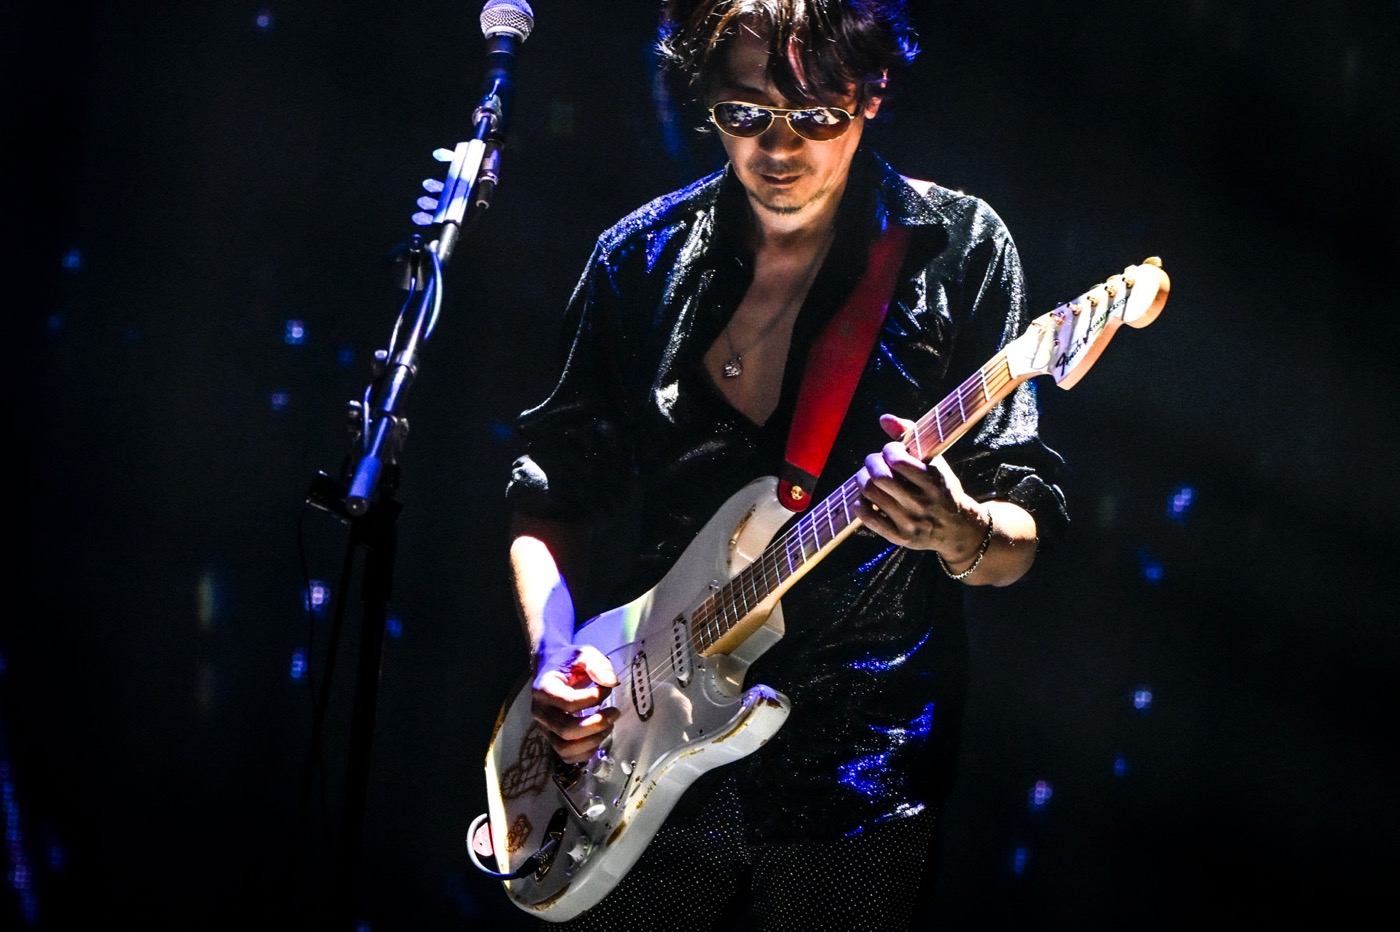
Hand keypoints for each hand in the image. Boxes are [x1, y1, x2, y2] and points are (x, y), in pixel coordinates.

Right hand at [530, 643, 619, 763]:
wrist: (553, 669)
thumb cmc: (569, 662)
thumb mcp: (583, 653)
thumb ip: (597, 664)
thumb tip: (611, 682)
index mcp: (543, 688)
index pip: (568, 703)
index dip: (592, 699)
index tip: (607, 690)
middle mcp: (540, 712)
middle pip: (566, 730)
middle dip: (595, 725)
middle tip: (614, 713)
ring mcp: (545, 728)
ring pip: (565, 748)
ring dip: (593, 741)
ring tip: (608, 726)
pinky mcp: (553, 739)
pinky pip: (568, 756)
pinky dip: (586, 752)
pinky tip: (599, 736)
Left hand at [855, 413, 989, 560]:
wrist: (958, 528)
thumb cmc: (941, 488)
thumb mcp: (934, 461)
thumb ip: (911, 435)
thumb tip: (884, 419)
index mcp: (934, 480)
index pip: (896, 459)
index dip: (887, 450)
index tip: (891, 452)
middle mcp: (922, 502)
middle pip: (879, 477)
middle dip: (870, 463)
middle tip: (873, 463)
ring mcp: (910, 521)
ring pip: (870, 494)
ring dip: (862, 480)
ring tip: (868, 477)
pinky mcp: (900, 537)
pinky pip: (868, 518)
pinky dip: (859, 503)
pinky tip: (865, 498)